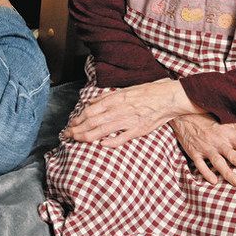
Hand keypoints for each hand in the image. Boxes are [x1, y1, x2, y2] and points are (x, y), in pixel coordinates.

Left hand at [62, 78, 196, 146]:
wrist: (168, 97)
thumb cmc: (146, 93)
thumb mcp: (124, 90)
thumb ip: (106, 97)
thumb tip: (91, 103)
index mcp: (115, 99)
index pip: (91, 111)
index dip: (79, 118)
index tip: (70, 124)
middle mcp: (119, 109)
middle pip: (93, 121)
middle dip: (78, 129)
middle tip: (68, 135)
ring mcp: (129, 120)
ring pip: (104, 130)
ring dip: (88, 136)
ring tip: (77, 140)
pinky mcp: (139, 129)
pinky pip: (123, 137)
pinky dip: (111, 141)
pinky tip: (101, 145)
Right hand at [170, 113, 235, 186]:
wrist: (184, 116)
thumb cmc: (210, 120)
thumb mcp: (229, 123)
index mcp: (229, 134)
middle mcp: (218, 142)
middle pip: (235, 157)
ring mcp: (205, 148)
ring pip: (218, 162)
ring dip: (229, 173)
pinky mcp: (194, 152)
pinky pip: (200, 164)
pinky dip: (206, 172)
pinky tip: (213, 181)